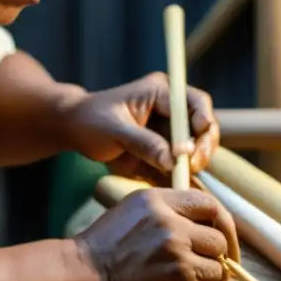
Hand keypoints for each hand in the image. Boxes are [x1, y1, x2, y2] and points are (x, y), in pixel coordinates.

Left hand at [65, 71, 219, 183]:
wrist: (76, 131)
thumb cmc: (92, 120)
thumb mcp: (114, 129)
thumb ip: (144, 143)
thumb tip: (172, 160)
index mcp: (161, 92)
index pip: (195, 103)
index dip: (200, 122)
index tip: (190, 146)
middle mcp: (172, 110)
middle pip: (204, 126)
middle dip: (203, 146)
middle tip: (192, 165)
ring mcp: (170, 132)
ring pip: (198, 147)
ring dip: (197, 163)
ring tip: (184, 177)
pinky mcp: (165, 152)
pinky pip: (182, 166)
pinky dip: (186, 177)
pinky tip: (186, 188)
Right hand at [74, 187, 238, 280]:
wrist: (85, 271)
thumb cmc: (106, 246)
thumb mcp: (133, 210)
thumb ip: (165, 210)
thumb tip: (199, 221)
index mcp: (157, 198)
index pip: (207, 202)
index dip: (221, 220)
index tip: (222, 234)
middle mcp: (169, 217)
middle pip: (218, 229)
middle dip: (223, 248)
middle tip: (224, 262)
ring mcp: (175, 242)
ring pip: (218, 254)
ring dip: (214, 268)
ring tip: (199, 275)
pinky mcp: (178, 269)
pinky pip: (210, 275)